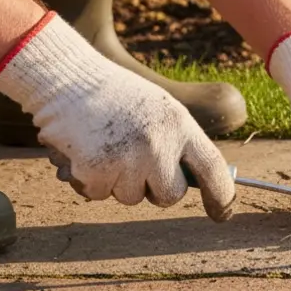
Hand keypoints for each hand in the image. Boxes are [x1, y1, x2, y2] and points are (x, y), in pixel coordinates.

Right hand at [0, 13, 235, 219]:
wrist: (66, 77)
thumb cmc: (113, 95)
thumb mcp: (157, 109)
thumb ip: (176, 141)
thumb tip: (196, 180)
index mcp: (179, 124)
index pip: (211, 166)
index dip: (221, 193)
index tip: (223, 213)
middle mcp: (159, 143)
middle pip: (171, 195)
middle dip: (155, 189)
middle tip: (135, 163)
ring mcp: (128, 159)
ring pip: (131, 197)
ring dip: (118, 182)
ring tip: (106, 146)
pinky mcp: (96, 171)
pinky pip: (99, 194)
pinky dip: (90, 180)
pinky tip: (85, 151)